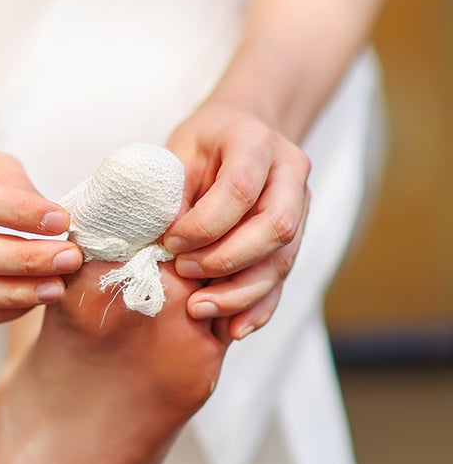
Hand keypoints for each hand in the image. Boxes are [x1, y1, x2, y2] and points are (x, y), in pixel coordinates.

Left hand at [164, 100, 310, 339]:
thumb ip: (172, 194)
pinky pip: (282, 280)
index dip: (205, 224)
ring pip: (282, 260)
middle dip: (227, 260)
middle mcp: (290, 173)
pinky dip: (258, 308)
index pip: (241, 188)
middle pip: (275, 228)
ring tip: (199, 309)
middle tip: (185, 273)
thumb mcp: (176, 155)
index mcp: (257, 143)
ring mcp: (300, 207)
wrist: (236, 135)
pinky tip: (233, 328)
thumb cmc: (200, 147)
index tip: (172, 243)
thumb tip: (161, 243)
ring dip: (240, 292)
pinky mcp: (296, 238)